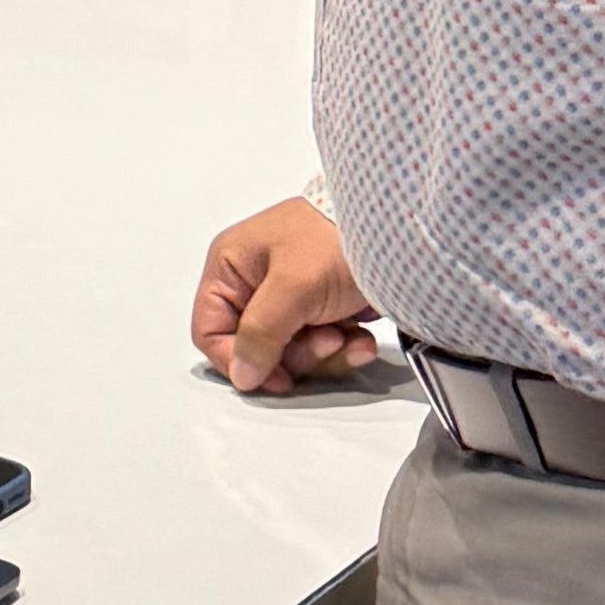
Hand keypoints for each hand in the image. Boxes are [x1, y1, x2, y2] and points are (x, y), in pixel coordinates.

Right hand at [190, 193, 380, 389]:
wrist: (395, 228)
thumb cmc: (336, 240)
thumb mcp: (293, 287)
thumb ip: (261, 333)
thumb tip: (242, 375)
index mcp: (231, 266)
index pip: (210, 329)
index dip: (237, 360)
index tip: (274, 377)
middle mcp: (255, 282)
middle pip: (257, 347)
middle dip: (296, 354)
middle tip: (326, 339)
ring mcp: (291, 296)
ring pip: (292, 352)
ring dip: (325, 353)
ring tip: (348, 333)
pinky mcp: (322, 307)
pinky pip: (322, 344)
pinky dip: (345, 346)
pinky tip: (362, 336)